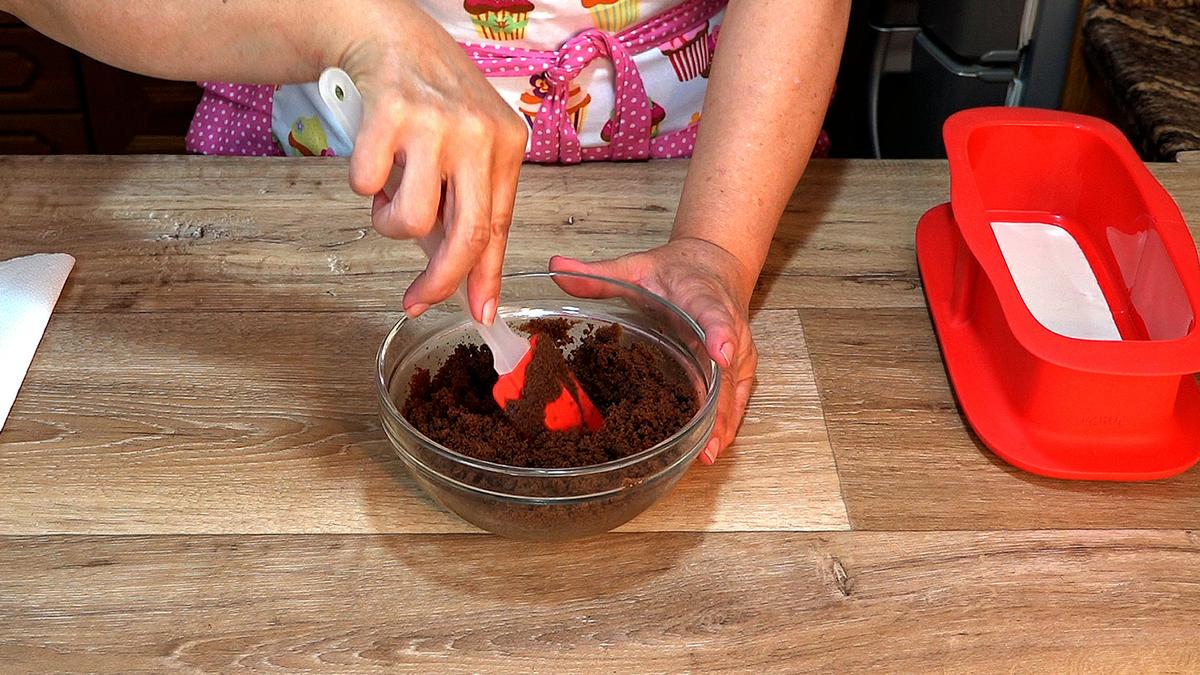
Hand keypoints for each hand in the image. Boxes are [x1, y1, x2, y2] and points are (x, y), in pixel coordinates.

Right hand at [342, 1, 527, 324]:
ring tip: (389, 191)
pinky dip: (361, 183)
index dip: (485, 279)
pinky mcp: (391, 112)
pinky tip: (370, 154)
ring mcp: (437, 123)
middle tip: (417, 300)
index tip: (478, 314)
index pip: (499, 227)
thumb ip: (466, 212)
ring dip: (389, 222)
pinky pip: (367, 184)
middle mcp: (479, 134)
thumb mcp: (467, 149)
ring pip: (412, 219)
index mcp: (506, 145)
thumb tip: (468, 287)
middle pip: (466, 234)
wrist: (389, 34)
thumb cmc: (431, 102)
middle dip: (439, 280)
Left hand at [549, 238, 757, 463]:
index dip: (718, 333)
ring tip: (706, 452)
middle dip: (717, 402)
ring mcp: (737, 351)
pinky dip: (727, 422)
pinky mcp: (739, 367)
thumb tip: (557, 270)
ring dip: (722, 421)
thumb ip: (598, 274)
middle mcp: (728, 327)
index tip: (719, 352)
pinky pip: (737, 398)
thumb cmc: (680, 270)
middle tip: (706, 436)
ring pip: (732, 389)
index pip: (712, 313)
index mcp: (702, 298)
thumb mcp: (638, 266)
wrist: (718, 264)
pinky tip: (712, 447)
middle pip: (725, 366)